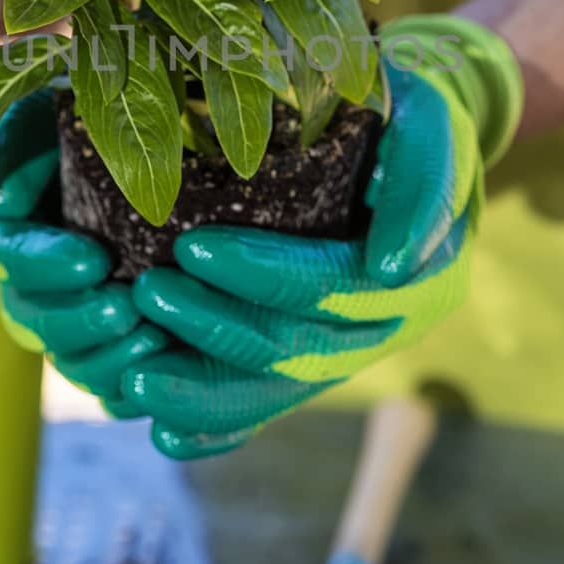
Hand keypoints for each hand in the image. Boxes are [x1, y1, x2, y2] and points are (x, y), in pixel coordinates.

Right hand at [0, 87, 168, 413]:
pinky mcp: (113, 348)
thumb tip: (18, 182)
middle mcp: (32, 278)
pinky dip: (132, 388)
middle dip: (74, 319)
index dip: (41, 263)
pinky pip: (109, 387)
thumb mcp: (73, 99)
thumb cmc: (123, 113)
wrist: (184, 148)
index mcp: (12, 221)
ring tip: (151, 338)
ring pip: (67, 360)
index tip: (92, 257)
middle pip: (29, 319)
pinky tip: (166, 375)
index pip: (5, 253)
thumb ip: (37, 122)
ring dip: (104, 357)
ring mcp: (70, 317)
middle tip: (125, 304)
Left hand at [124, 17, 522, 458]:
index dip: (264, 273)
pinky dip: (219, 427)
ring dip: (203, 391)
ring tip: (133, 382)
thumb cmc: (412, 124)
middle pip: (297, 346)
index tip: (192, 249)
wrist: (413, 150)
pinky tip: (166, 438)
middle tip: (146, 293)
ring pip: (276, 389)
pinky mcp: (317, 363)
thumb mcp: (430, 130)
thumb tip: (387, 266)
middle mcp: (389, 329)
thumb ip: (421, 186)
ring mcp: (350, 352)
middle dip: (215, 328)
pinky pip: (268, 407)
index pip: (334, 284)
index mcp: (423, 278)